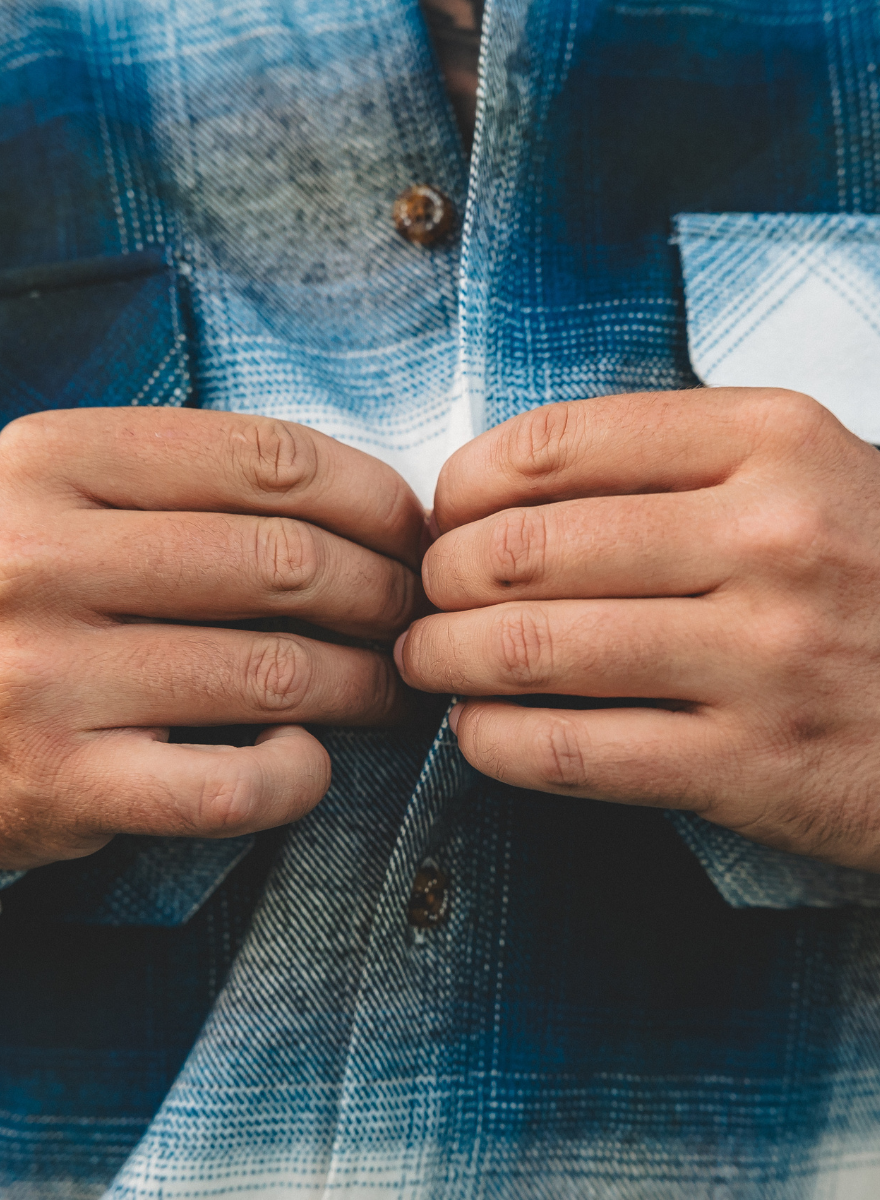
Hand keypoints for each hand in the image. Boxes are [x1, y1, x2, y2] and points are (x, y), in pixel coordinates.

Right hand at [0, 407, 424, 868]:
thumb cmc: (10, 589)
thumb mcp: (57, 495)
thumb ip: (178, 482)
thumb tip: (355, 504)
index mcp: (50, 461)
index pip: (266, 459)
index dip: (372, 497)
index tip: (411, 531)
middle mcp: (40, 560)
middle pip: (286, 564)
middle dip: (384, 592)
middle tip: (412, 615)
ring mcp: (45, 677)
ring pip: (276, 672)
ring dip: (366, 683)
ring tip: (389, 684)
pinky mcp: (60, 785)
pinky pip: (233, 786)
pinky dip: (300, 776)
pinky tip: (308, 757)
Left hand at [396, 388, 879, 874]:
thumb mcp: (810, 476)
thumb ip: (676, 464)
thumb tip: (504, 492)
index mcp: (774, 441)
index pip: (559, 442)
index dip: (464, 484)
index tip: (443, 517)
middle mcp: (769, 538)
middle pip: (524, 548)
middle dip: (439, 579)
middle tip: (423, 598)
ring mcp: (762, 658)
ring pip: (530, 649)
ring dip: (445, 659)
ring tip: (428, 662)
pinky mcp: (752, 768)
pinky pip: (571, 753)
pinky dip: (493, 744)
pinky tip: (476, 734)